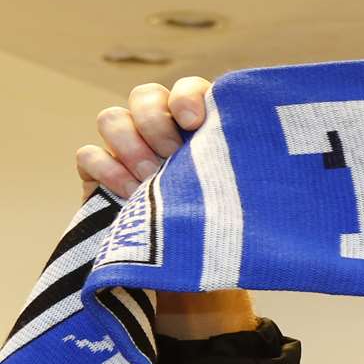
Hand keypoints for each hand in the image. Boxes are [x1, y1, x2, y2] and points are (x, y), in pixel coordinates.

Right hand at [76, 77, 254, 337]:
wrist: (196, 274)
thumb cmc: (231, 230)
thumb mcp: (245, 200)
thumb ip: (246, 172)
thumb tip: (274, 164)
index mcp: (201, 128)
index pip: (189, 89)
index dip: (187, 96)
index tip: (195, 122)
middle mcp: (162, 130)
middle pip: (144, 96)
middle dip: (155, 120)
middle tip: (171, 153)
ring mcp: (128, 150)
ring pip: (111, 118)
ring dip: (131, 145)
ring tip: (152, 178)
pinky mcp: (100, 174)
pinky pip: (88, 154)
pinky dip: (107, 171)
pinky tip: (130, 195)